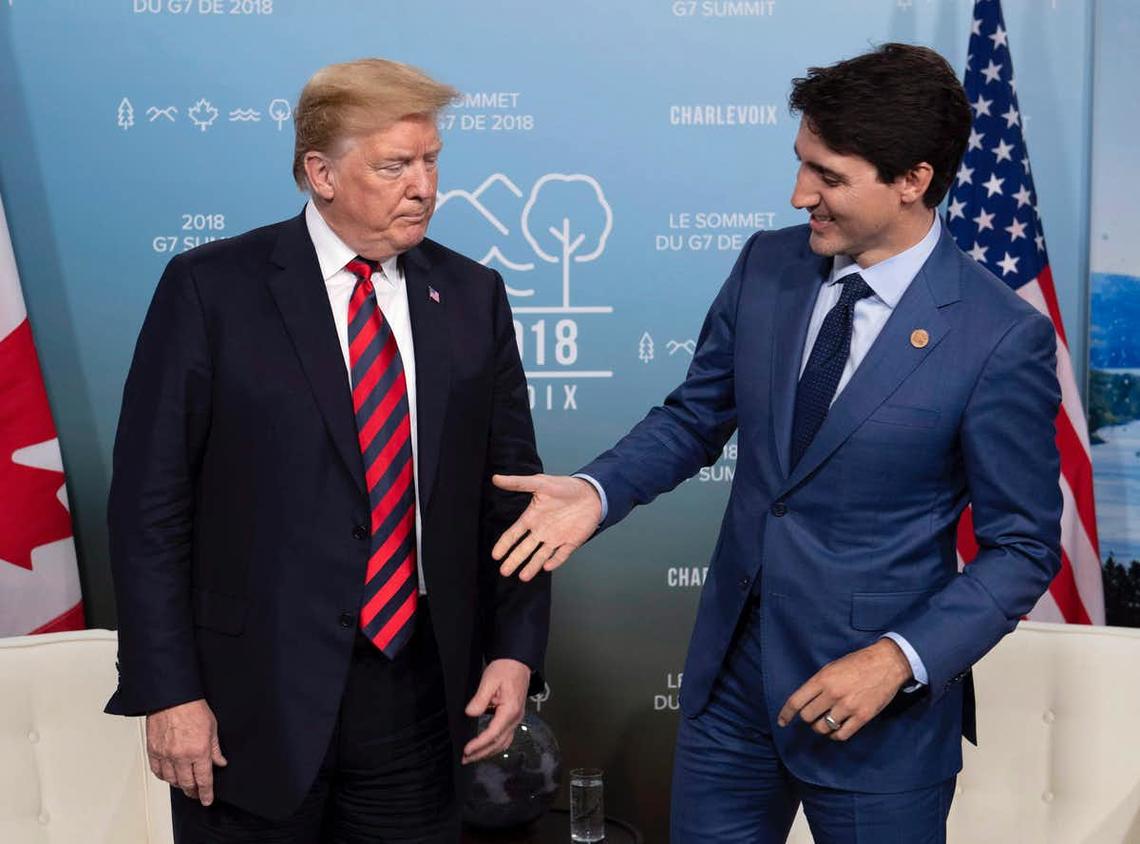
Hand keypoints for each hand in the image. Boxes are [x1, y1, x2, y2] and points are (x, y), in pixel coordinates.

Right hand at [146, 698, 227, 804]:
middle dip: (193, 791)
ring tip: (184, 784)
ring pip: (171, 780)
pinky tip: (169, 775)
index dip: (206, 793)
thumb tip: (220, 762)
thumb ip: (215, 748)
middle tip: (196, 793)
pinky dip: (164, 776)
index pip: (204, 780)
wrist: (172, 697)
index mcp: (199, 750)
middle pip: (187, 784)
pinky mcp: (153, 750)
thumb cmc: (192, 708)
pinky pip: (157, 771)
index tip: (207, 800)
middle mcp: (181, 756)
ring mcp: (165, 754)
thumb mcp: (212, 727)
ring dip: (179, 785)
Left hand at [461, 658, 531, 764]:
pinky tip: (485, 748)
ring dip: (488, 752)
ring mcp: (516, 719)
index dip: (480, 744)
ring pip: (503, 743)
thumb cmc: (505, 668)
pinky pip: (505, 737)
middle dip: (481, 753)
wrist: (517, 662)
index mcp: (510, 710)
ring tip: (473, 757)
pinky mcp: (513, 717)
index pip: (494, 733)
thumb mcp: (489, 680)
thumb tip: (471, 713)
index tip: (467, 750)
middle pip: (499, 743)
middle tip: (465, 758)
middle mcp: (515, 718)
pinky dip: (495, 746)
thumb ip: (480, 699)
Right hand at [491, 474, 601, 580]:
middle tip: (504, 571)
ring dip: (532, 566)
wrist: (590, 493)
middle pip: (524, 549)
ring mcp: (556, 538)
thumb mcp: (540, 483)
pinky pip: (561, 554)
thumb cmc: (564, 487)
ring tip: (522, 576)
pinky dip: (555, 561)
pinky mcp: (571, 542)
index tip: (495, 555)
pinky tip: (547, 566)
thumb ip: (518, 483)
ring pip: (540, 556)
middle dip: (514, 560)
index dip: (504, 545)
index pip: (514, 534)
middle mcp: (541, 531)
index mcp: (532, 518)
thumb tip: (496, 478)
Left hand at [777, 639, 911, 741]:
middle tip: (813, 716)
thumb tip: (805, 701)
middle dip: (808, 718)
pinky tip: (836, 730)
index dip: (786, 713)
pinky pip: (841, 734)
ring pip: (823, 728)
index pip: (796, 701)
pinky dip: (835, 735)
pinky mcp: (862, 717)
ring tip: (825, 722)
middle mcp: (833, 694)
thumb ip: (818, 683)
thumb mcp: (832, 667)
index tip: (782, 721)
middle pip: (808, 717)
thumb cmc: (858, 663)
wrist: (887, 663)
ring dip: (821, 728)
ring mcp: (848, 706)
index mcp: (823, 679)